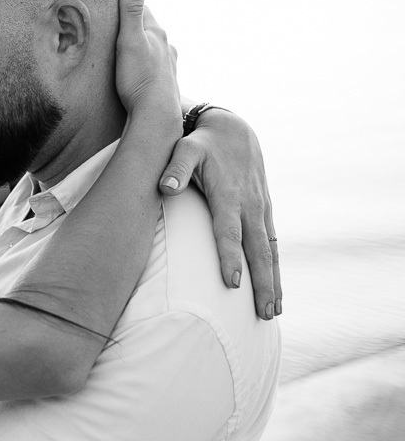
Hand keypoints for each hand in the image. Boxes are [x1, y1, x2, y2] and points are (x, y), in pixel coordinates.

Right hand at [113, 0, 180, 130]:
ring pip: (151, 48)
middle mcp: (166, 46)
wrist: (155, 115)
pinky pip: (153, 66)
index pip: (141, 9)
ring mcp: (167, 64)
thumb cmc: (139, 78)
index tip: (110, 3)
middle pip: (146, 29)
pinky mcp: (165, 82)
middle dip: (131, 27)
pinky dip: (144, 65)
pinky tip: (136, 72)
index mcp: (157, 33)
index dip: (125, 5)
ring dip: (139, 47)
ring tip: (121, 52)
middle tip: (110, 29)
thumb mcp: (130, 41)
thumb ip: (131, 11)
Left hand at [159, 110, 280, 319]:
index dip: (230, 256)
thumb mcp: (185, 148)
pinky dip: (275, 268)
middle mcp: (250, 205)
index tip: (232, 283)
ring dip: (274, 281)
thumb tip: (165, 186)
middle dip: (263, 282)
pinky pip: (273, 244)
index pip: (229, 231)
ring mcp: (261, 209)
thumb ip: (175, 167)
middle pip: (258, 249)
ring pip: (271, 251)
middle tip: (264, 313)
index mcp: (229, 195)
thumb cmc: (201, 142)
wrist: (232, 128)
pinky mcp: (264, 211)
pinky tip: (275, 290)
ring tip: (273, 312)